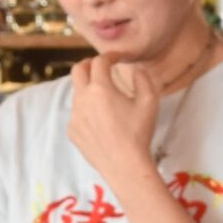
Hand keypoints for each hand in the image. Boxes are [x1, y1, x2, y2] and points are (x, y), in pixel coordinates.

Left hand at [66, 56, 160, 189]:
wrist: (125, 166)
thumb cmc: (139, 133)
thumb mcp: (149, 102)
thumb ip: (143, 79)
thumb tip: (135, 68)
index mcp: (100, 89)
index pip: (100, 62)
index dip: (110, 56)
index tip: (118, 58)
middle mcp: (82, 99)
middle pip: (77, 70)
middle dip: (89, 63)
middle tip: (100, 66)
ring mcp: (74, 116)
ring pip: (77, 93)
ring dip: (88, 88)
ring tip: (104, 97)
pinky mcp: (72, 131)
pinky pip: (77, 113)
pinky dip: (86, 109)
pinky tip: (101, 121)